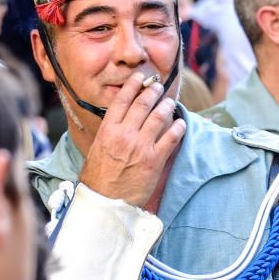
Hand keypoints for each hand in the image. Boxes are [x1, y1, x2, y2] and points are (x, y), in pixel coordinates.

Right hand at [78, 72, 186, 208]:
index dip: (133, 85)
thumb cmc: (98, 177)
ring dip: (166, 105)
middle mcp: (124, 135)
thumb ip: (109, 132)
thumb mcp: (97, 148)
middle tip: (158, 86)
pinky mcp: (154, 160)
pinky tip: (181, 123)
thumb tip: (119, 119)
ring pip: (159, 117)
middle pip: (142, 104)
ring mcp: (140, 147)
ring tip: (170, 101)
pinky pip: (171, 138)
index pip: (122, 100)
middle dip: (152, 91)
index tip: (140, 78)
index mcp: (108, 130)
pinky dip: (178, 128)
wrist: (104, 201)